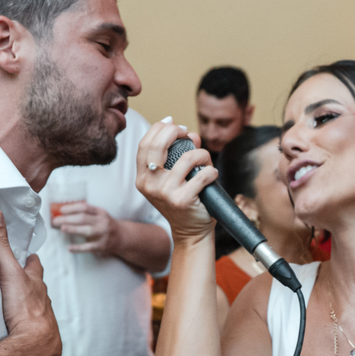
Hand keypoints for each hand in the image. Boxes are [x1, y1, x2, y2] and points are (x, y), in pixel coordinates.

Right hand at [0, 210, 61, 355]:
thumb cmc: (25, 307)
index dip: (30, 258)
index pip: (35, 265)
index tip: (25, 254)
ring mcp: (39, 319)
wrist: (34, 345)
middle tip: (15, 279)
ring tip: (11, 305)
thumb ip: (0, 244)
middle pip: (35, 287)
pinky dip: (20, 325)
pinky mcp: (33, 337)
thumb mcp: (9, 271)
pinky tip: (12, 328)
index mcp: (36, 283)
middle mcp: (41, 300)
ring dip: (23, 305)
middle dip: (26, 282)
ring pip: (32, 308)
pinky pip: (26, 327)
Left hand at [52, 201, 120, 254]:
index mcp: (101, 212)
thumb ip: (87, 214)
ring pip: (86, 231)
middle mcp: (103, 222)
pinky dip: (78, 248)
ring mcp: (103, 234)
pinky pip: (89, 247)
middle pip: (83, 218)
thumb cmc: (106, 225)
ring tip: (62, 228)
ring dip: (73, 229)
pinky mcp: (102, 246)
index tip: (61, 210)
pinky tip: (69, 248)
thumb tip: (65, 213)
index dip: (72, 208)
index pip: (85, 208)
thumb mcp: (100, 215)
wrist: (123, 237)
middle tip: (56, 220)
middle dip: (68, 219)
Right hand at [135, 119, 216, 241]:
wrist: (190, 232)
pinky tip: (211, 175)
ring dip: (202, 154)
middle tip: (188, 134)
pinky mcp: (182, 200)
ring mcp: (165, 193)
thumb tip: (192, 135)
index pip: (144, 144)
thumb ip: (177, 154)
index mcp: (143, 177)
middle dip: (176, 132)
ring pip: (187, 158)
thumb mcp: (173, 178)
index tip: (173, 124)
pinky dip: (211, 171)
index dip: (159, 128)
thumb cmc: (183, 200)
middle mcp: (149, 184)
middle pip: (158, 145)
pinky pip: (202, 175)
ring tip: (206, 161)